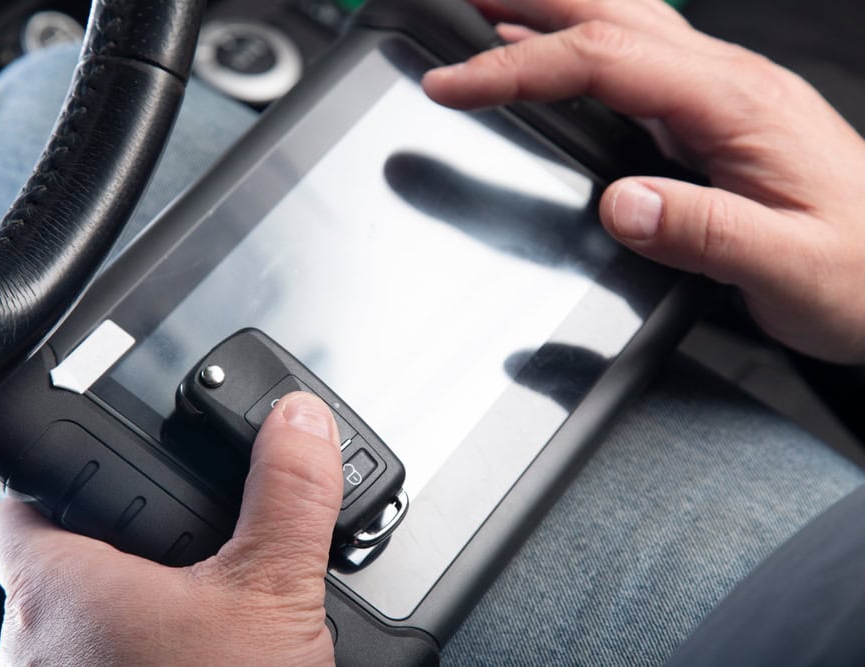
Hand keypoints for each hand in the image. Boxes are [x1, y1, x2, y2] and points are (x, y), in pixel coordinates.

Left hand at [0, 392, 342, 664]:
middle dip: (124, 549)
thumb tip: (299, 422)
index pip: (18, 506)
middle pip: (59, 568)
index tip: (103, 465)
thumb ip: (287, 499)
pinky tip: (209, 662)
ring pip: (84, 632)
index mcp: (57, 587)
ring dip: (138, 613)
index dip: (61, 476)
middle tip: (188, 535)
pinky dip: (146, 657)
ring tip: (211, 601)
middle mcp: (35, 646)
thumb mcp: (269, 595)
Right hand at [423, 0, 864, 362]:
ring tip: (486, 2)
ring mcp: (722, 94)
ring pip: (623, 20)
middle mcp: (728, 85)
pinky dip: (580, 39)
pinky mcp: (716, 114)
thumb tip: (622, 203)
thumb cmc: (860, 273)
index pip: (606, 61)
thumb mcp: (787, 269)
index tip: (455, 83)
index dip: (520, 66)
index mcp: (736, 107)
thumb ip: (703, 233)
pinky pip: (635, 55)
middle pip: (611, 11)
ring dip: (551, 5)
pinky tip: (552, 49)